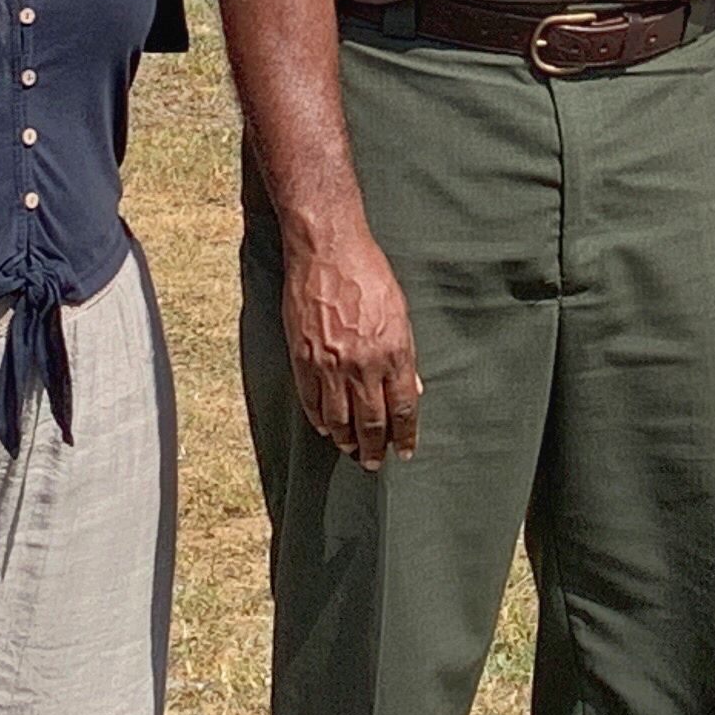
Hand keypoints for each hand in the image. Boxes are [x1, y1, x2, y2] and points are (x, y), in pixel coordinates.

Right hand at [284, 223, 422, 466]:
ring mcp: (330, 365)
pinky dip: (318, 419)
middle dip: (374, 448)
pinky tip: (325, 427)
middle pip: (371, 422)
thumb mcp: (400, 313)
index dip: (405, 435)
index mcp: (393, 353)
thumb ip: (405, 355)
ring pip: (338, 419)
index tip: (404, 451)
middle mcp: (363, 365)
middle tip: (373, 462)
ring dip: (345, 440)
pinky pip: (311, 401)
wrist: (327, 252)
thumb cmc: (368, 275)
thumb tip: (412, 389)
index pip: (403, 409)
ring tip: (350, 449)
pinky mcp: (303, 358)